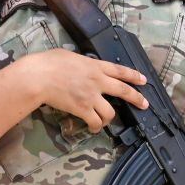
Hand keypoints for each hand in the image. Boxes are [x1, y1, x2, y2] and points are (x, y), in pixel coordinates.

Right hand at [22, 49, 148, 133]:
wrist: (39, 77)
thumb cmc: (49, 62)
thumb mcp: (70, 56)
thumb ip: (82, 62)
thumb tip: (82, 65)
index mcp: (95, 66)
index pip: (120, 70)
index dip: (133, 76)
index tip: (143, 80)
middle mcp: (98, 81)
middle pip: (124, 91)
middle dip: (136, 98)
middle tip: (144, 104)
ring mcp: (92, 96)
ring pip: (110, 112)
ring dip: (109, 118)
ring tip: (106, 121)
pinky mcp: (83, 110)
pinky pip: (96, 121)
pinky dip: (96, 126)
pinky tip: (94, 128)